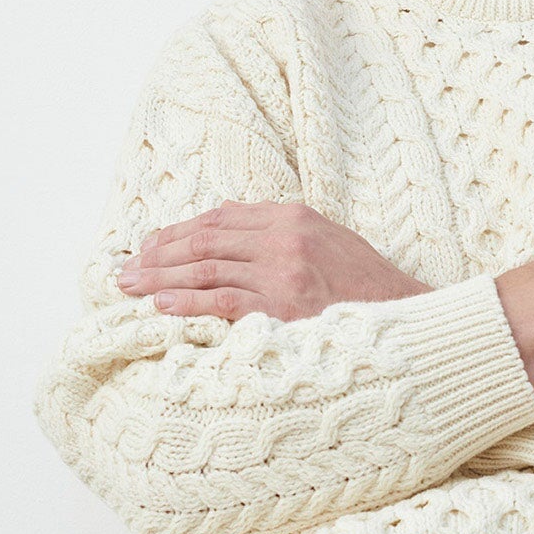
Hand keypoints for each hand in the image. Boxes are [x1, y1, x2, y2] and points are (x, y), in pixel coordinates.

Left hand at [115, 200, 432, 321]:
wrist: (407, 316)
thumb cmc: (367, 287)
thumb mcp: (327, 241)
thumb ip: (279, 233)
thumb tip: (226, 225)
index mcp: (292, 217)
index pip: (219, 219)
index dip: (177, 232)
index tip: (148, 247)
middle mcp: (284, 238)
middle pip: (205, 240)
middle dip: (158, 254)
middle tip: (125, 270)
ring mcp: (283, 271)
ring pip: (206, 269)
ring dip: (161, 279)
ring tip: (129, 287)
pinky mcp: (283, 306)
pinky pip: (224, 301)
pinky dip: (188, 303)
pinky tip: (161, 307)